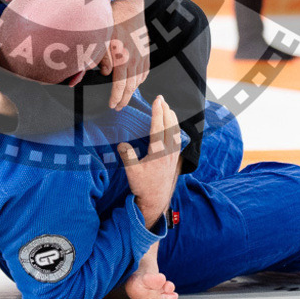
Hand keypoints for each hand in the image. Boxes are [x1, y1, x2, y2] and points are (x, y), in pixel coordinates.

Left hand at [100, 0, 149, 109]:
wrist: (129, 6)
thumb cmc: (113, 21)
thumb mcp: (103, 40)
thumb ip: (103, 59)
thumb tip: (104, 73)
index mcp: (123, 59)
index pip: (120, 85)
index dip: (116, 98)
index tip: (112, 106)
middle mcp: (134, 60)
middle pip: (131, 86)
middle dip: (124, 99)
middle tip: (118, 108)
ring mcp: (142, 55)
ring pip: (139, 79)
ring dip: (132, 90)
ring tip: (125, 98)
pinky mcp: (145, 50)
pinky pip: (145, 70)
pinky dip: (141, 79)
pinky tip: (137, 82)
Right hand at [117, 96, 180, 228]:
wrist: (156, 199)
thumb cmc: (143, 186)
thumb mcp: (132, 172)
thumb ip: (128, 156)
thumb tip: (122, 144)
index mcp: (158, 152)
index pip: (158, 127)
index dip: (157, 112)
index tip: (157, 101)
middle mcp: (168, 151)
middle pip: (169, 125)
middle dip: (165, 110)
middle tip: (161, 99)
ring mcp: (174, 154)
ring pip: (175, 131)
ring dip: (172, 117)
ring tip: (167, 107)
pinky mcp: (175, 158)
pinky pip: (177, 138)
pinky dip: (175, 127)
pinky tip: (173, 124)